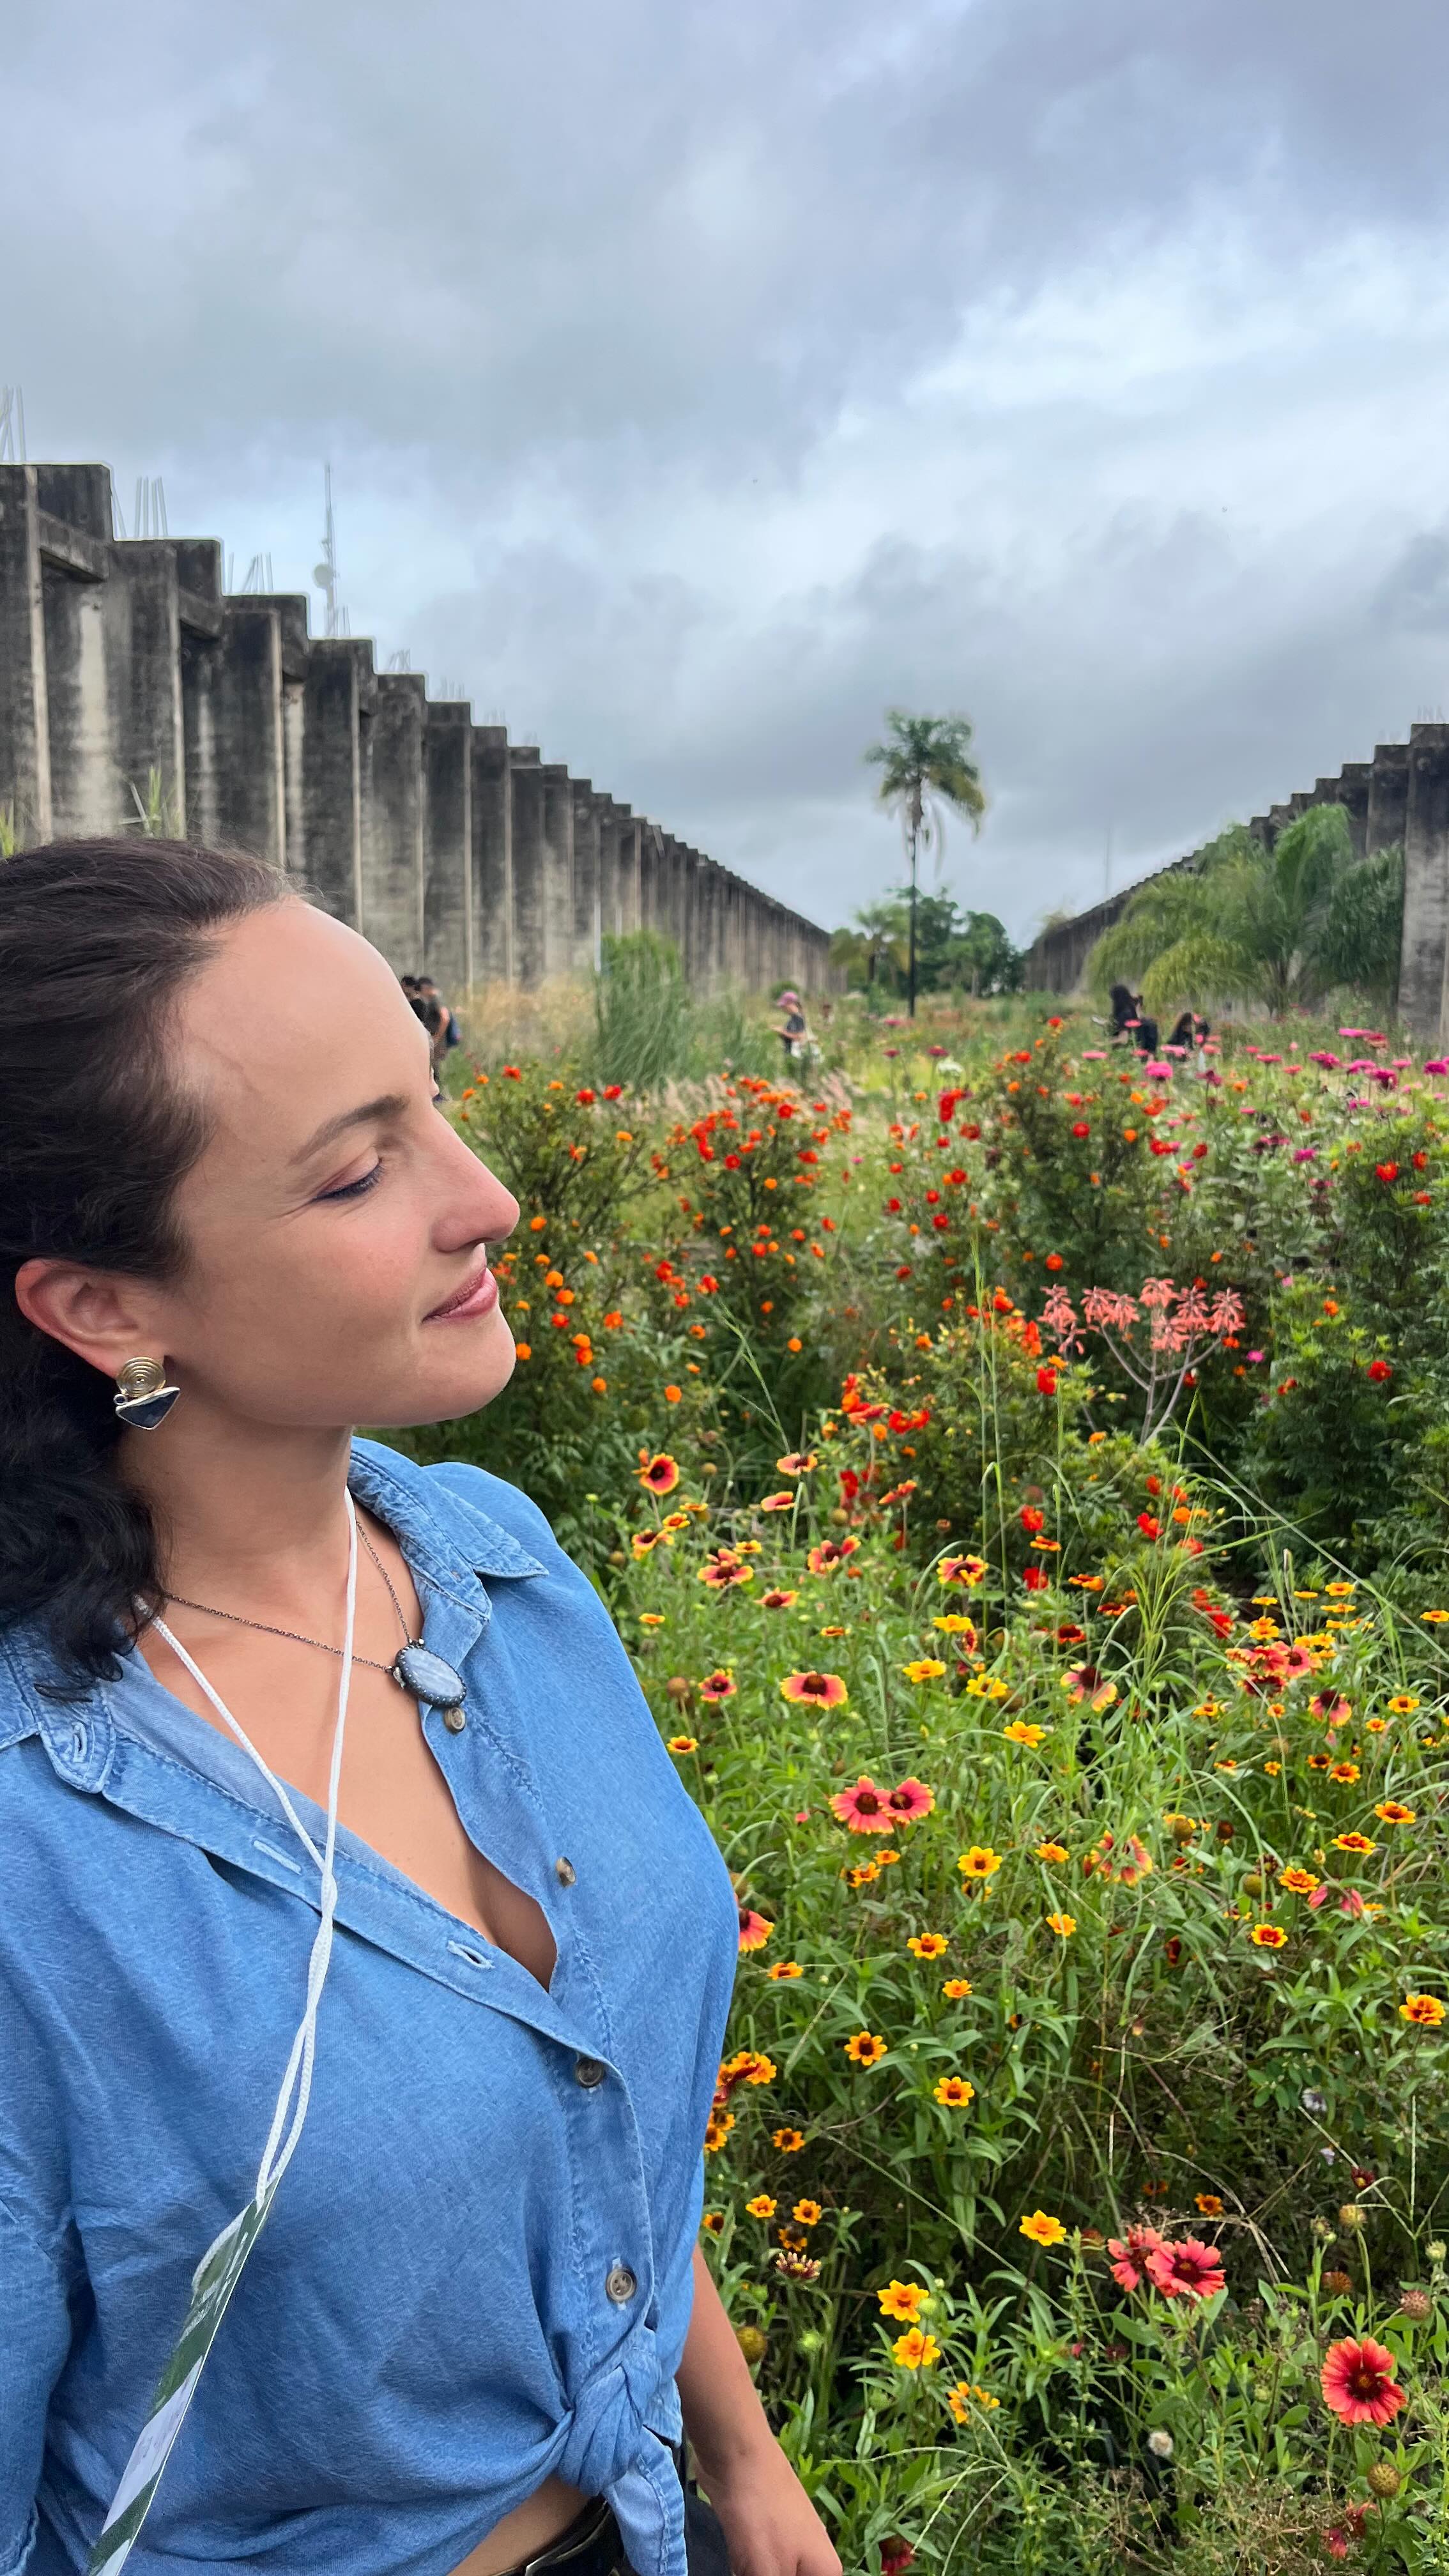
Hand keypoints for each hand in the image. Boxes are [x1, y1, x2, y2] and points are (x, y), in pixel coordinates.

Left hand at [695, 2435, 840, 2575]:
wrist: (736, 2454)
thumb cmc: (760, 2515)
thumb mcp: (769, 2572)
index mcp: (825, 2572)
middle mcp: (812, 2560)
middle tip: (747, 2569)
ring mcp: (788, 2545)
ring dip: (752, 2575)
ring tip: (742, 2563)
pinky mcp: (763, 2536)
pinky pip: (757, 2568)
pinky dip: (745, 2569)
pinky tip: (734, 2562)